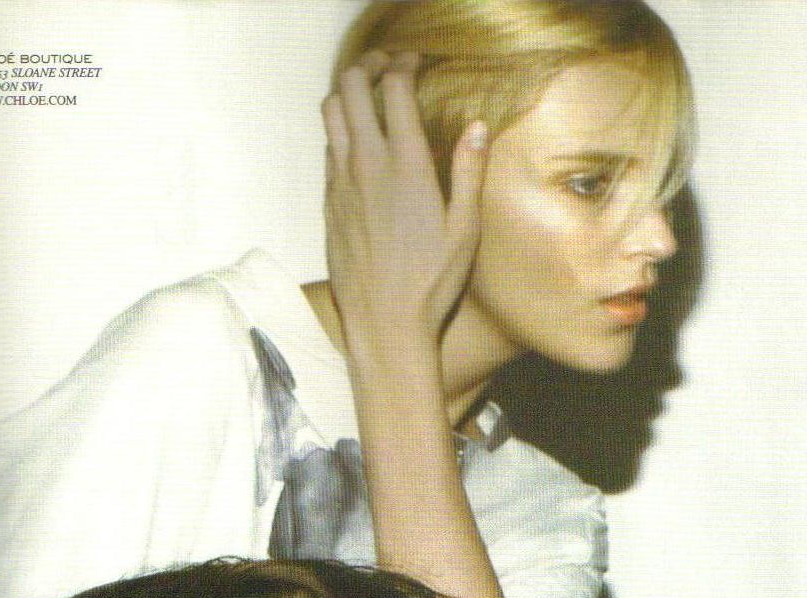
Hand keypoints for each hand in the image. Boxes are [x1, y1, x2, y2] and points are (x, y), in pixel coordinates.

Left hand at [321, 52, 488, 358]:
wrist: (384, 326)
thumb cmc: (432, 285)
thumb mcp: (465, 232)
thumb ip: (469, 173)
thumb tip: (478, 126)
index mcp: (406, 165)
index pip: (394, 87)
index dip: (404, 63)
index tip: (416, 62)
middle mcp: (367, 164)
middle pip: (352, 86)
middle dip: (370, 66)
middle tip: (389, 68)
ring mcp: (341, 182)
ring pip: (331, 111)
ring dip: (348, 91)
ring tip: (368, 94)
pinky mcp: (329, 203)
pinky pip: (328, 148)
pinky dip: (341, 130)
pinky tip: (359, 143)